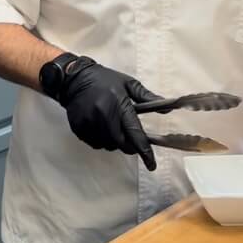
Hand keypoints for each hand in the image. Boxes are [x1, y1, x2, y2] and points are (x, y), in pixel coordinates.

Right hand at [55, 56, 163, 170]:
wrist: (74, 78)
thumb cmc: (104, 80)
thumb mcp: (128, 84)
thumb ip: (147, 97)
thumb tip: (167, 109)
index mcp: (119, 103)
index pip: (135, 133)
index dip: (145, 151)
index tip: (151, 164)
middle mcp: (104, 114)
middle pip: (122, 143)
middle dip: (129, 145)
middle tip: (130, 138)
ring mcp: (90, 122)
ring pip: (108, 145)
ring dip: (114, 142)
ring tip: (112, 127)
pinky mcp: (79, 128)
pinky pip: (95, 144)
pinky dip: (101, 140)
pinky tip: (100, 127)